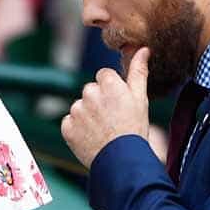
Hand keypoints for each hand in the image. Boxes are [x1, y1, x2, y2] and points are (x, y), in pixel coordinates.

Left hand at [61, 47, 149, 169]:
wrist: (122, 161)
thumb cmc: (135, 128)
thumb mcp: (141, 98)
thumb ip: (139, 71)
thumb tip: (142, 48)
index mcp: (109, 83)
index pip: (103, 76)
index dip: (112, 90)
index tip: (118, 105)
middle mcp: (90, 93)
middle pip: (90, 90)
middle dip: (98, 101)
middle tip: (111, 119)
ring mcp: (77, 111)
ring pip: (79, 106)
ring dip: (87, 115)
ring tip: (102, 131)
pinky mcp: (67, 127)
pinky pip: (69, 122)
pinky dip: (77, 129)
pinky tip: (91, 138)